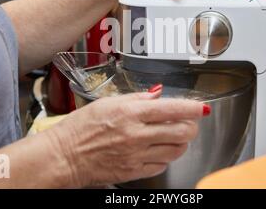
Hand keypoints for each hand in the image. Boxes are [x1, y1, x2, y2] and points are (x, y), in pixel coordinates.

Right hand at [46, 90, 205, 187]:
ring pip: (176, 150)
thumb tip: (158, 94)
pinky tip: (158, 148)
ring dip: (181, 141)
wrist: (64, 156)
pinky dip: (166, 156)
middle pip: (182, 132)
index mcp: (130, 114)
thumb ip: (136, 98)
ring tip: (174, 134)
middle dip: (191, 125)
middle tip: (189, 121)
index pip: (172, 109)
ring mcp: (137, 156)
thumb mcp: (107, 102)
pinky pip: (162, 165)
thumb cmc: (80, 128)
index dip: (192, 108)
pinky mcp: (134, 172)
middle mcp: (136, 135)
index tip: (201, 107)